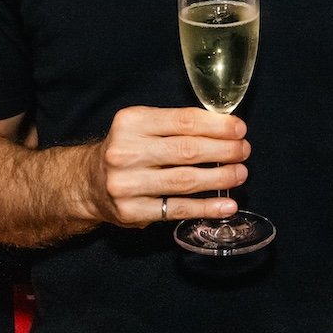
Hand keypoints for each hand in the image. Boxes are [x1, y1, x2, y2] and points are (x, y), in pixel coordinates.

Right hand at [84, 106, 250, 227]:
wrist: (88, 183)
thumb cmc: (127, 150)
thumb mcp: (141, 126)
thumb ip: (175, 124)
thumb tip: (225, 128)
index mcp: (131, 122)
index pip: (183, 121)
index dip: (217, 126)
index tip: (239, 129)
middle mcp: (126, 152)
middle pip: (186, 150)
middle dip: (223, 150)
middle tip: (244, 151)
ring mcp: (128, 184)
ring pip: (184, 180)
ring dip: (220, 177)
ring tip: (240, 174)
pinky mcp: (132, 211)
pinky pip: (177, 209)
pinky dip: (206, 207)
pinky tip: (227, 204)